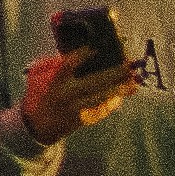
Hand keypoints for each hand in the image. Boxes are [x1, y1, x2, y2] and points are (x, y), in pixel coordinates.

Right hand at [16, 47, 135, 143]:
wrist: (41, 127)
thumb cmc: (48, 97)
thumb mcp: (46, 82)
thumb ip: (60, 69)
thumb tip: (86, 56)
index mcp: (55, 83)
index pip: (67, 66)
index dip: (80, 56)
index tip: (93, 48)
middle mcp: (65, 95)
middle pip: (93, 82)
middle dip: (113, 73)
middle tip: (128, 65)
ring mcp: (75, 108)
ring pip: (101, 97)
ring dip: (119, 89)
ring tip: (133, 81)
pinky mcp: (82, 119)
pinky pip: (102, 108)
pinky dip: (114, 100)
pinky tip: (124, 93)